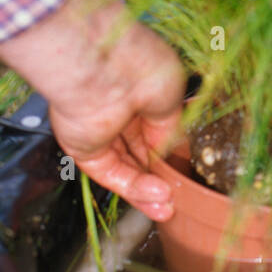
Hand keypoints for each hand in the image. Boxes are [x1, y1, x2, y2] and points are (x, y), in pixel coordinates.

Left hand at [0, 0, 184, 220]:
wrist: (102, 65)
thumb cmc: (140, 65)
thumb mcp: (171, 96)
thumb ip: (171, 128)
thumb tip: (172, 153)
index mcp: (140, 93)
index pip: (157, 134)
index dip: (172, 157)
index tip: (187, 176)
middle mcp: (119, 113)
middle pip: (141, 157)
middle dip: (162, 180)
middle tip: (180, 199)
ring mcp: (100, 132)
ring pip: (128, 170)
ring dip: (149, 191)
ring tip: (170, 206)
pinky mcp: (84, 148)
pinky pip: (112, 174)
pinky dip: (134, 188)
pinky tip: (156, 197)